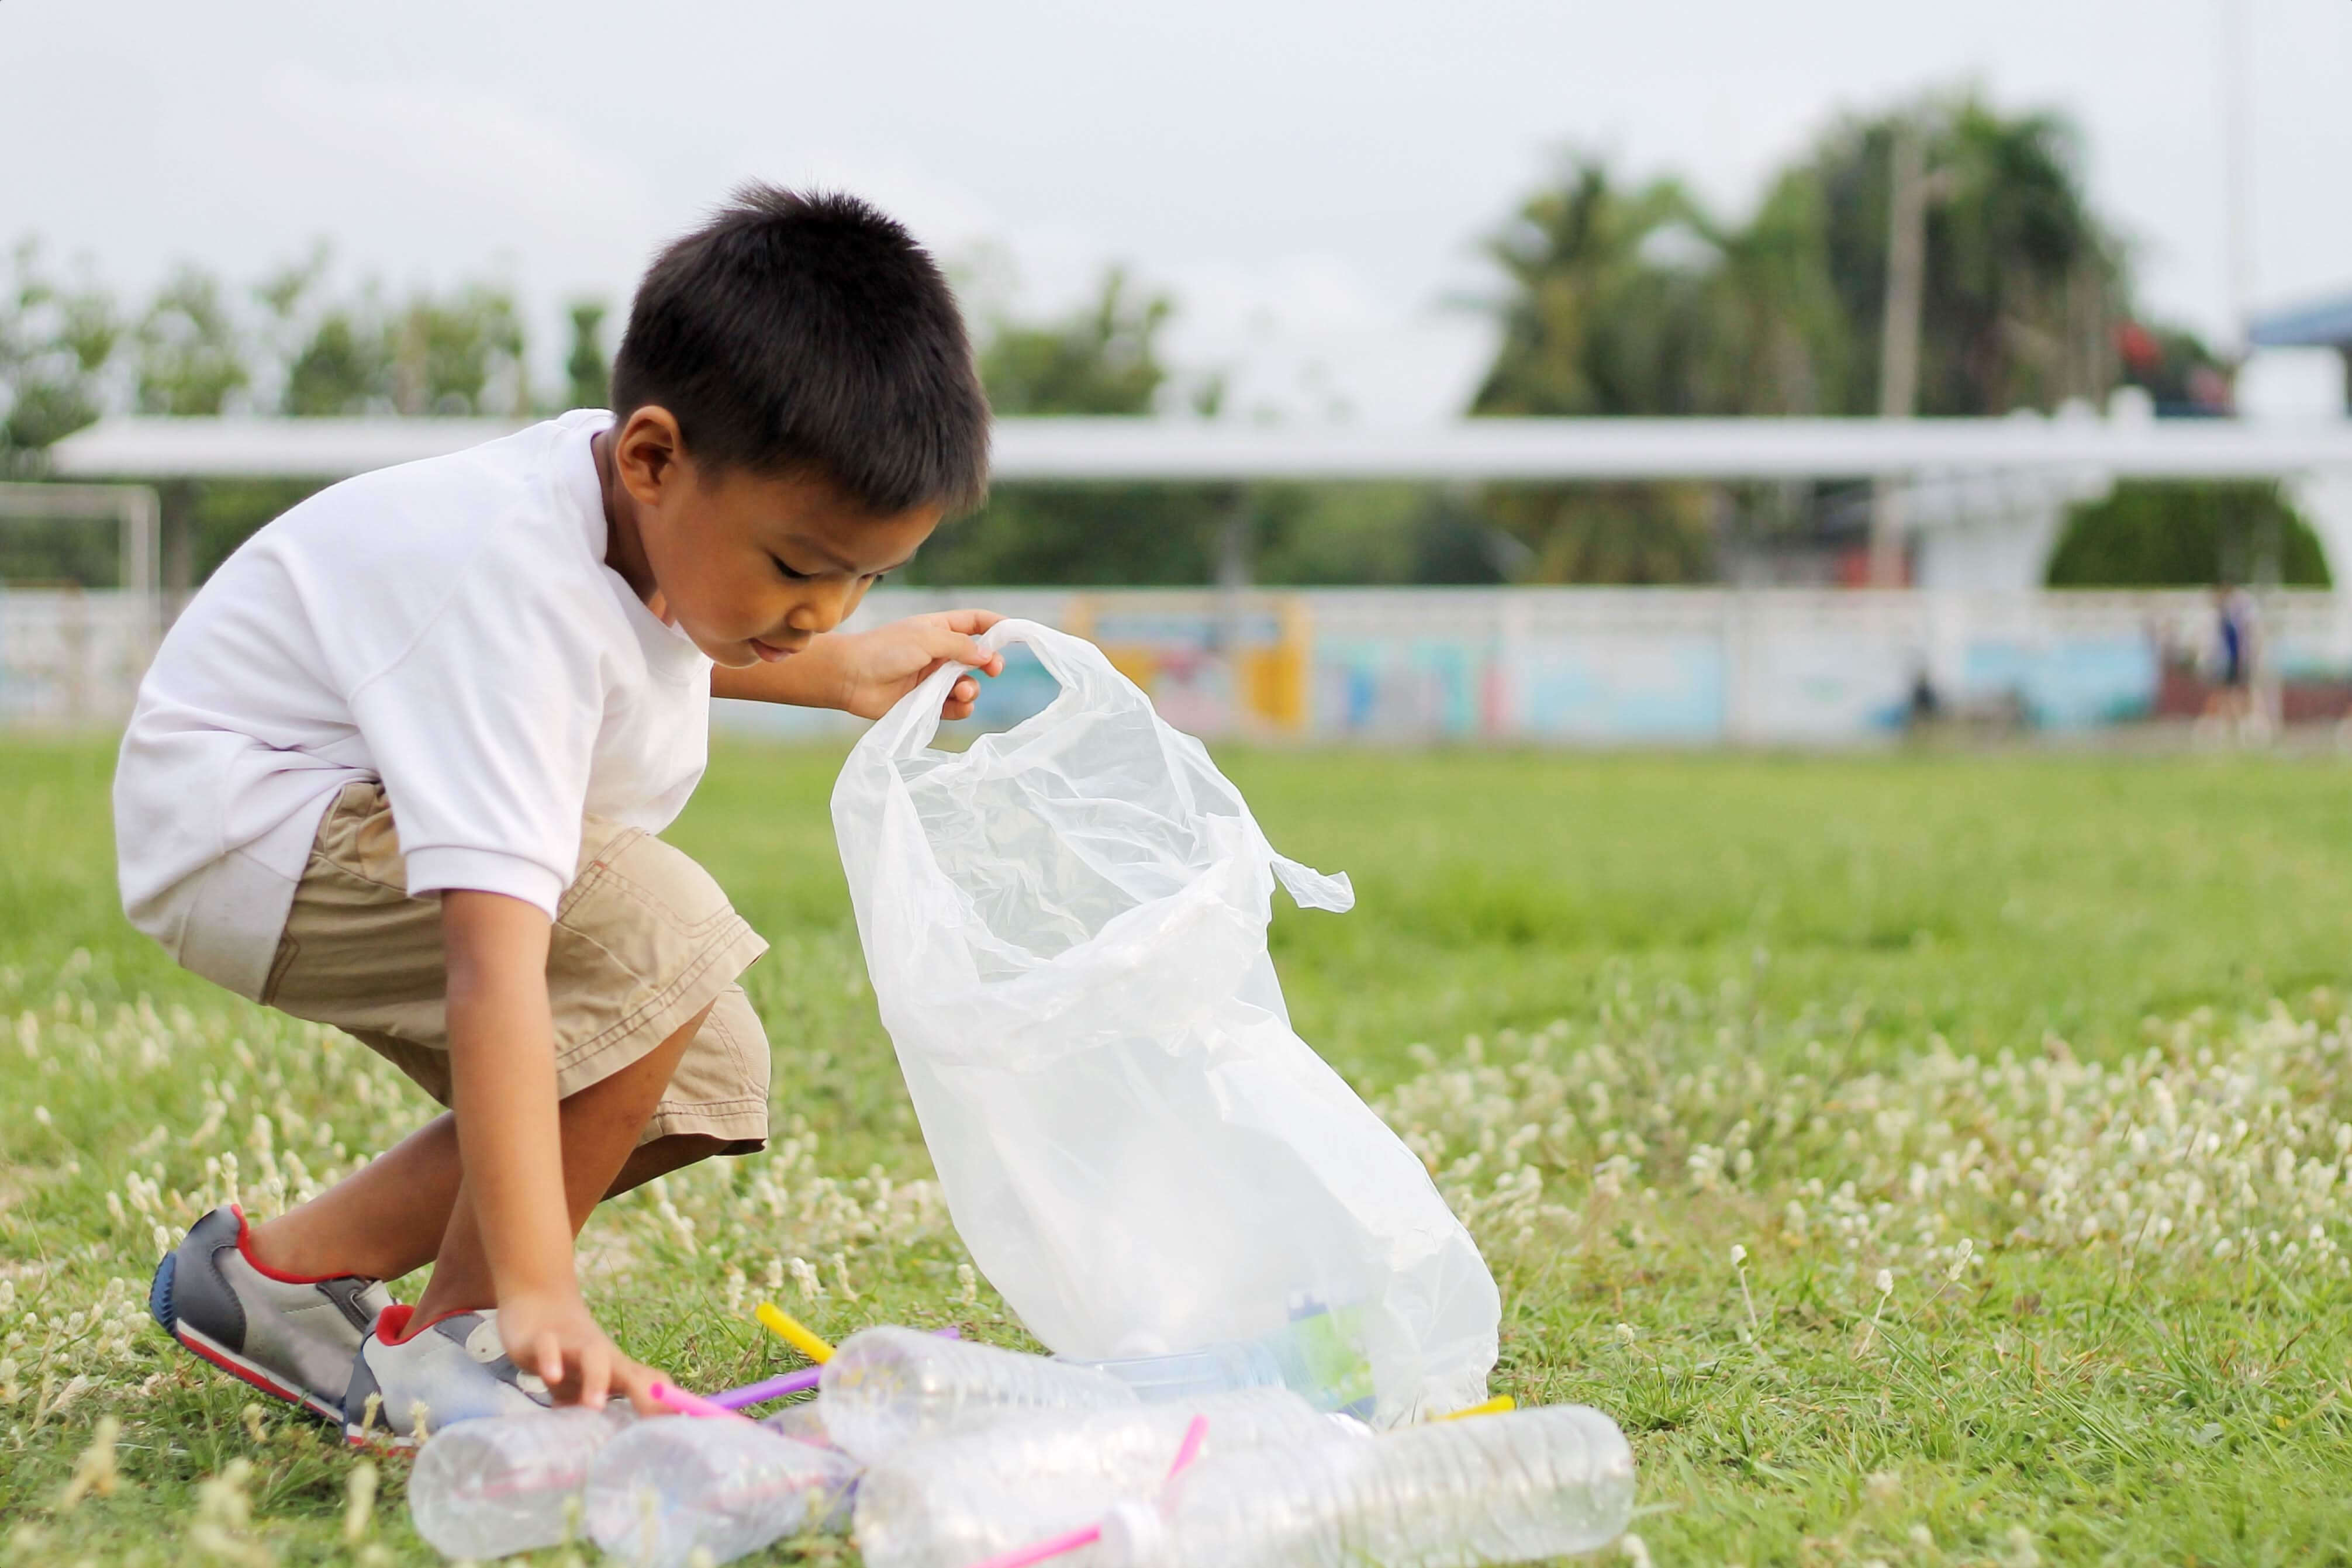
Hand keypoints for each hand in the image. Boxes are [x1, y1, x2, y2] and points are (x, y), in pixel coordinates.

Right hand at [497, 1285, 664, 1413]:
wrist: (540, 1303)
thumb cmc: (570, 1355)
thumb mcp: (587, 1382)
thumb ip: (598, 1407)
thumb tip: (610, 1443)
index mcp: (617, 1369)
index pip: (650, 1384)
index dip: (666, 1404)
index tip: (680, 1427)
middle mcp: (602, 1356)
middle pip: (629, 1372)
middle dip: (644, 1395)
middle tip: (651, 1421)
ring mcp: (573, 1345)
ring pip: (593, 1357)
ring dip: (596, 1380)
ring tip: (594, 1406)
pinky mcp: (543, 1338)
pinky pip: (549, 1346)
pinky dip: (551, 1360)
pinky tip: (550, 1377)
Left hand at [816, 609, 1006, 720]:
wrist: (850, 678)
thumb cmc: (885, 650)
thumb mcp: (927, 638)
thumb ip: (960, 646)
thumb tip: (989, 656)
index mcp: (940, 629)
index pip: (976, 622)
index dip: (997, 626)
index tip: (1016, 635)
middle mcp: (940, 653)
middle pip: (979, 657)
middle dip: (991, 663)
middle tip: (994, 669)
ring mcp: (934, 679)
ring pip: (970, 685)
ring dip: (971, 689)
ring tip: (961, 691)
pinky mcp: (927, 703)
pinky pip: (956, 707)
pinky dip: (960, 707)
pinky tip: (955, 705)